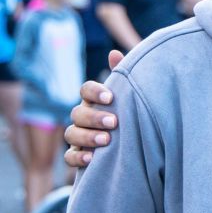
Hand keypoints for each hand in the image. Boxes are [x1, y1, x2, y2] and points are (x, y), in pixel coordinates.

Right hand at [63, 50, 124, 166]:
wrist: (142, 146)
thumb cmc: (135, 114)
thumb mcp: (133, 96)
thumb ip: (124, 76)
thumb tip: (114, 53)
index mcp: (96, 100)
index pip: (86, 90)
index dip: (95, 92)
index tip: (111, 97)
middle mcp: (85, 117)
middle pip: (77, 113)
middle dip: (94, 117)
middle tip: (114, 122)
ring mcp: (80, 137)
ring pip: (71, 133)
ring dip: (87, 136)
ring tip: (107, 140)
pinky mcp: (79, 155)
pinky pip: (69, 157)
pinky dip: (77, 157)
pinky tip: (92, 158)